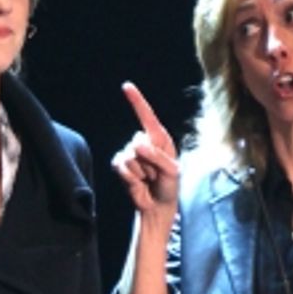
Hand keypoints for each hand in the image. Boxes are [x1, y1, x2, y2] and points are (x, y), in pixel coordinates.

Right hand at [111, 82, 178, 218]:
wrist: (157, 206)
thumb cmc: (169, 187)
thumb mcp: (171, 171)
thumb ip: (157, 157)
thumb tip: (137, 146)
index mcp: (160, 138)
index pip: (146, 116)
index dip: (136, 101)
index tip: (126, 87)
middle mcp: (144, 142)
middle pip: (137, 142)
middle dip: (149, 162)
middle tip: (156, 175)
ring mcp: (130, 153)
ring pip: (129, 156)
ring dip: (141, 172)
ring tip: (148, 179)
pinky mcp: (121, 165)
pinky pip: (120, 166)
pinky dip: (130, 177)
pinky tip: (138, 183)